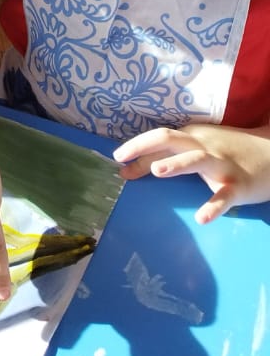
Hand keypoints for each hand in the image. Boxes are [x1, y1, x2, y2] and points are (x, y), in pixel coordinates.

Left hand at [114, 122, 269, 223]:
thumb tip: (126, 170)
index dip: (135, 147)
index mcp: (190, 136)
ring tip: (158, 171)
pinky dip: (213, 206)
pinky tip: (202, 218)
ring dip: (177, 164)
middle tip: (122, 158)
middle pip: (170, 139)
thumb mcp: (196, 149)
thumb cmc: (228, 152)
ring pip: (196, 159)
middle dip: (143, 146)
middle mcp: (203, 146)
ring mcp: (221, 164)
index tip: (116, 159)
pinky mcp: (238, 185)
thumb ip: (161, 158)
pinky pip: (224, 197)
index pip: (157, 138)